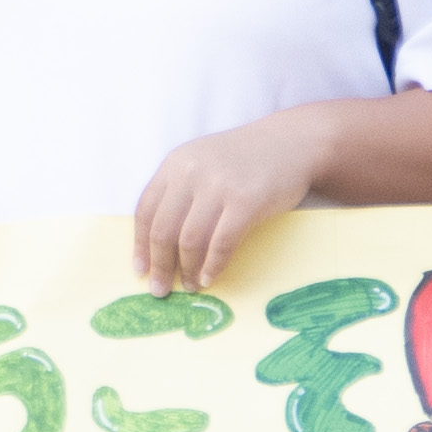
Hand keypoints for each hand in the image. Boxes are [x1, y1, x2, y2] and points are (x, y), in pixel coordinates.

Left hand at [128, 110, 333, 292]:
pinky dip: (213, 266)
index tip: (139, 270)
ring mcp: (219, 186)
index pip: (145, 210)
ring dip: (187, 270)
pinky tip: (210, 278)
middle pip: (163, 229)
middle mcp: (191, 173)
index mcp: (175, 164)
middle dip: (159, 265)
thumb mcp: (202, 162)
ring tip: (190, 286)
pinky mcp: (246, 201)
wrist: (291, 142)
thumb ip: (179, 191)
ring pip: (190, 240)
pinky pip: (222, 243)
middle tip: (160, 289)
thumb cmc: (244, 159)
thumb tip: (157, 243)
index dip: (140, 244)